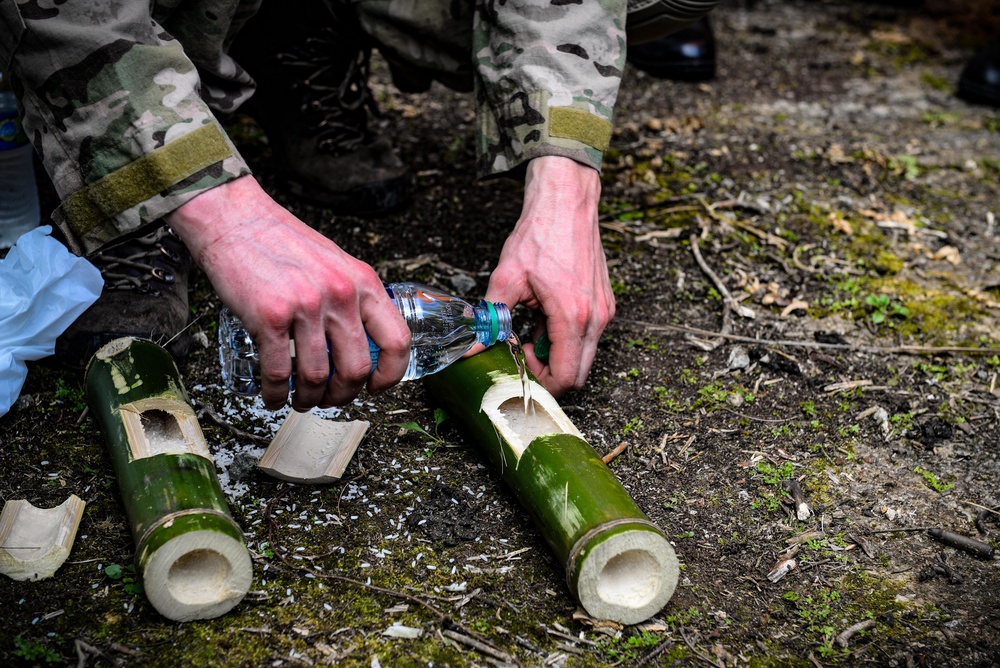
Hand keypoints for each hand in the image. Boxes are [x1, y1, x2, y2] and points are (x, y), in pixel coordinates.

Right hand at [167, 176, 410, 409]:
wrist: (235, 218)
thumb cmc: (281, 242)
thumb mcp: (336, 264)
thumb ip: (353, 298)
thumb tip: (362, 343)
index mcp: (363, 282)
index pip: (397, 340)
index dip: (390, 375)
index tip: (377, 387)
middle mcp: (340, 294)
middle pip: (357, 368)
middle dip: (344, 394)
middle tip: (332, 398)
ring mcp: (306, 306)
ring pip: (318, 377)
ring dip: (310, 398)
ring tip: (301, 399)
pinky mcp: (269, 316)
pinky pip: (279, 372)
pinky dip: (276, 394)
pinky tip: (273, 395)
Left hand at [485, 156, 614, 395]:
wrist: (567, 200)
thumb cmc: (542, 233)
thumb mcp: (507, 277)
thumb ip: (490, 319)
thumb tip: (471, 347)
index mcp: (573, 316)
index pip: (565, 377)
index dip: (540, 382)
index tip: (519, 361)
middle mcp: (596, 318)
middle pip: (578, 373)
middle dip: (550, 372)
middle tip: (523, 350)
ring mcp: (604, 310)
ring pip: (583, 355)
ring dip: (556, 352)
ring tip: (531, 327)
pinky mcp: (604, 302)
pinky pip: (587, 335)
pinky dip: (566, 336)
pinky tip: (544, 315)